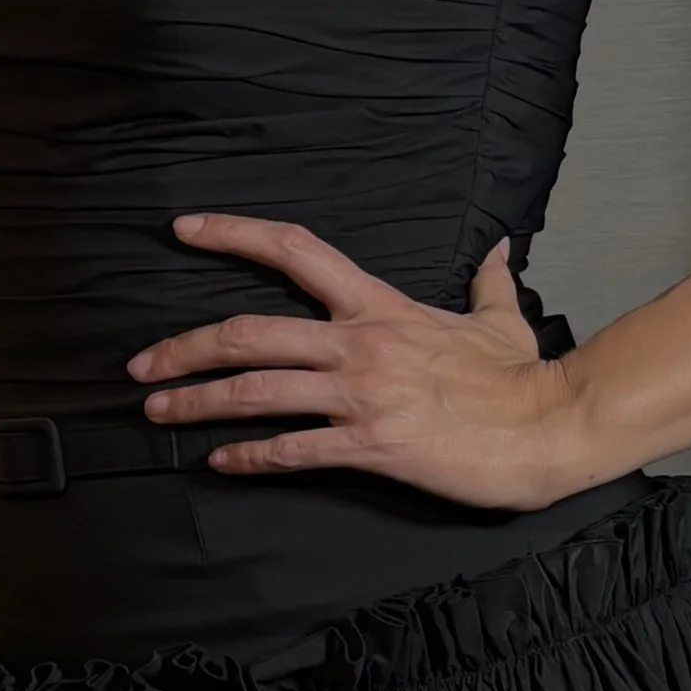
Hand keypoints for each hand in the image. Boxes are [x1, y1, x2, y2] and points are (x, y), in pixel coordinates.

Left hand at [127, 213, 587, 507]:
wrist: (548, 427)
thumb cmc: (523, 378)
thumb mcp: (499, 319)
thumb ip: (488, 280)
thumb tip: (499, 247)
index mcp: (380, 306)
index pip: (294, 250)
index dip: (232, 234)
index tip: (183, 229)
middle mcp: (360, 344)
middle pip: (249, 331)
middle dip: (184, 347)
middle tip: (141, 362)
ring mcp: (362, 395)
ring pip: (257, 390)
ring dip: (197, 401)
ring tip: (158, 411)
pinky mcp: (371, 445)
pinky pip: (292, 451)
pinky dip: (248, 457)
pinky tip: (219, 462)